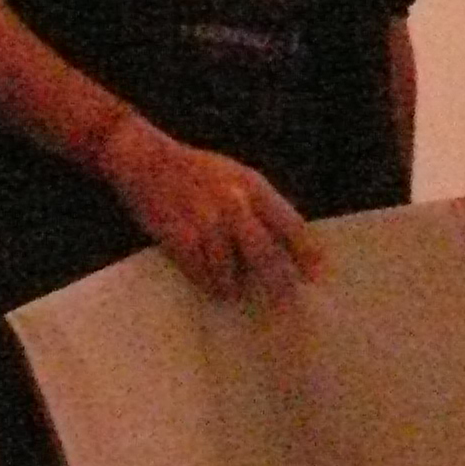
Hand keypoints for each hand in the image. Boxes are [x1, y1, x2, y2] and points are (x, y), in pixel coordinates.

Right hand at [95, 117, 325, 303]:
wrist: (146, 160)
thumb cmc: (194, 170)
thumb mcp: (235, 175)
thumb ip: (259, 205)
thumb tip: (284, 242)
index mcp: (253, 186)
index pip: (290, 225)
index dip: (306, 254)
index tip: (318, 277)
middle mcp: (236, 204)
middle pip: (267, 254)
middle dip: (278, 283)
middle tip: (285, 304)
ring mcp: (208, 223)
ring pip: (232, 272)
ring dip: (234, 286)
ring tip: (234, 292)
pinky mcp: (183, 239)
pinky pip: (203, 274)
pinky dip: (209, 283)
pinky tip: (211, 285)